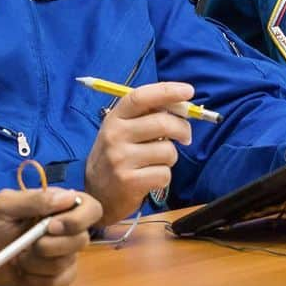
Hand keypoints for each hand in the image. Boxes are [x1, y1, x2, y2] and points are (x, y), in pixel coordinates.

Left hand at [0, 188, 101, 285]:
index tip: (52, 226)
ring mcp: (63, 257)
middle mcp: (66, 231)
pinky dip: (37, 279)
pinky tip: (23, 273)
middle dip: (52, 245)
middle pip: (82, 239)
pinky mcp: (57, 279)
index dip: (79, 218)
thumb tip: (68, 197)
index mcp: (59, 207)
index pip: (91, 208)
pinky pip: (59, 282)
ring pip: (68, 263)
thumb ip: (34, 199)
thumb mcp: (4, 206)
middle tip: (28, 246)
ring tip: (19, 258)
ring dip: (38, 263)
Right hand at [84, 82, 193, 224]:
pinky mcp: (129, 181)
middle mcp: (115, 135)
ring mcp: (120, 159)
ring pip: (168, 150)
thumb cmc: (117, 157)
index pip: (141, 97)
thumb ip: (146, 116)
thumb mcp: (122, 131)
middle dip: (183, 128)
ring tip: (157, 161)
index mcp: (114, 118)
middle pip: (162, 122)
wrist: (96, 195)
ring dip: (170, 157)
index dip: (167, 91)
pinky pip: (165, 174)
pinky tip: (150, 177)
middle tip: (186, 136)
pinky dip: (164, 176)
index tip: (188, 91)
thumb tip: (182, 108)